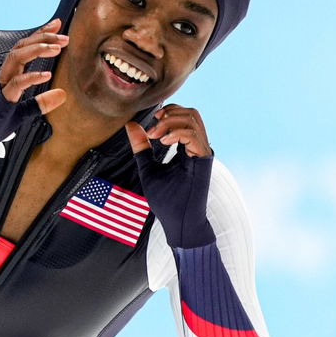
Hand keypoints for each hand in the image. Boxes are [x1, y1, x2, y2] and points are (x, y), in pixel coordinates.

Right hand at [0, 18, 68, 112]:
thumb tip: (62, 95)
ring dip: (37, 50)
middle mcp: (5, 74)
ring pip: (17, 57)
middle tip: (64, 38)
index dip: (40, 33)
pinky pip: (16, 82)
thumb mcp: (23, 112)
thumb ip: (41, 102)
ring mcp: (1, 83)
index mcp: (10, 73)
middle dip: (43, 38)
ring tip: (56, 49)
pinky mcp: (1, 97)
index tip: (57, 24)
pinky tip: (46, 74)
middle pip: (22, 46)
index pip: (25, 47)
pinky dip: (31, 77)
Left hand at [125, 104, 216, 247]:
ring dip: (170, 122)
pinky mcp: (203, 160)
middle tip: (152, 129)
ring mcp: (202, 152)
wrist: (179, 223)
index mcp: (187, 148)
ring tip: (155, 137)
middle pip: (191, 113)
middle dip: (170, 113)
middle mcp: (197, 147)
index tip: (149, 127)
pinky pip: (193, 134)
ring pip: (193, 119)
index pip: (184, 117)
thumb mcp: (149, 169)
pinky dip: (176, 133)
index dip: (167, 114)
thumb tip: (131, 125)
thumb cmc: (167, 201)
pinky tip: (163, 143)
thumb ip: (142, 147)